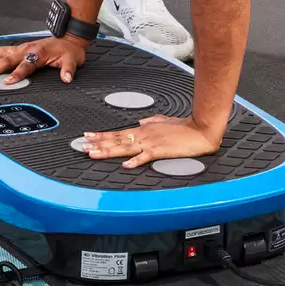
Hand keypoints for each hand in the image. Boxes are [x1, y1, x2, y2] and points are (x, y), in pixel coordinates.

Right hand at [0, 35, 88, 84]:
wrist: (69, 38)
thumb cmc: (69, 50)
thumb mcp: (73, 60)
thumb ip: (68, 69)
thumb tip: (67, 78)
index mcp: (39, 53)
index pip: (26, 65)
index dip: (17, 74)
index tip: (7, 82)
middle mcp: (27, 49)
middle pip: (6, 59)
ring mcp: (21, 48)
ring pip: (0, 54)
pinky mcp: (19, 48)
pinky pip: (1, 50)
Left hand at [84, 115, 223, 168]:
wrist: (201, 130)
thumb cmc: (185, 127)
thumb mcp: (164, 121)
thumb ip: (151, 121)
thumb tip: (140, 121)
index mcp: (144, 130)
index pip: (118, 133)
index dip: (102, 136)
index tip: (89, 136)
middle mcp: (144, 135)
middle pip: (117, 140)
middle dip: (99, 144)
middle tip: (83, 146)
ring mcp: (152, 143)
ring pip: (125, 147)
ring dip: (108, 151)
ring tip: (94, 154)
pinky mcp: (162, 150)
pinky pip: (146, 156)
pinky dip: (136, 160)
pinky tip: (126, 164)